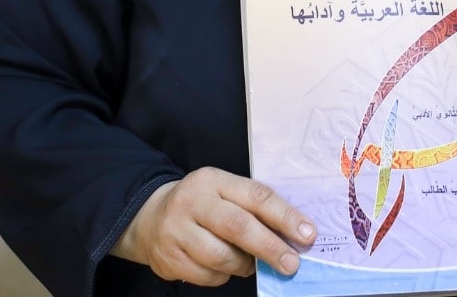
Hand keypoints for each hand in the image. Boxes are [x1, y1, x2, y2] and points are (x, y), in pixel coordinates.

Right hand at [110, 166, 315, 286]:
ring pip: (222, 257)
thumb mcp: (223, 192)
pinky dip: (223, 275)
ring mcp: (176, 231)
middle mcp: (192, 202)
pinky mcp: (168, 258)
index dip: (285, 216)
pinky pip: (207, 276)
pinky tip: (223, 266)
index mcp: (213, 180)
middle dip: (270, 248)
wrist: (149, 217)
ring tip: (251, 264)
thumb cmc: (201, 205)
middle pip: (238, 227)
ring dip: (245, 265)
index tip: (307, 233)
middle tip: (292, 264)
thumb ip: (252, 208)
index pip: (255, 196)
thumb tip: (292, 236)